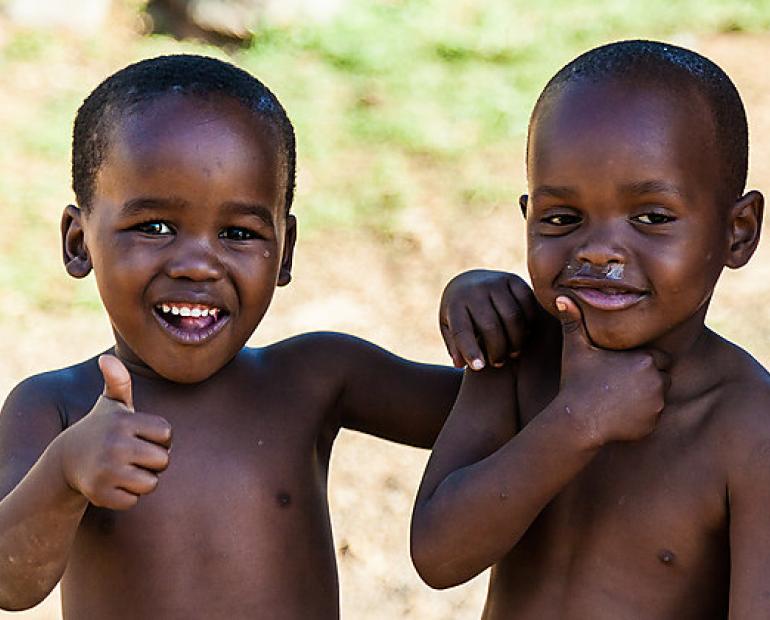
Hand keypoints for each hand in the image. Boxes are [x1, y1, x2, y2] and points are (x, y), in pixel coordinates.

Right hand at [56, 355, 171, 509]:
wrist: (66, 460)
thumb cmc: (99, 429)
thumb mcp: (110, 405)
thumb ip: (118, 381)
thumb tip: (107, 359)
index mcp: (124, 422)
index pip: (167, 434)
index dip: (159, 438)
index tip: (141, 436)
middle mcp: (116, 445)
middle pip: (163, 460)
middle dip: (153, 461)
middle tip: (133, 456)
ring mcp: (108, 471)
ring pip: (151, 483)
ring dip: (141, 480)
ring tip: (123, 469)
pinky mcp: (102, 494)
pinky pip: (134, 500)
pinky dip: (127, 496)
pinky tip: (112, 483)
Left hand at [439, 270, 536, 369]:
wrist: (469, 280)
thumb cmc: (459, 312)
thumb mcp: (449, 326)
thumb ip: (454, 345)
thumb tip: (461, 364)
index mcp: (455, 303)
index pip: (462, 330)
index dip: (471, 351)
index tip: (479, 367)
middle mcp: (475, 290)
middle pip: (491, 326)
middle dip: (497, 350)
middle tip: (498, 362)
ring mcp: (495, 282)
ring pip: (513, 317)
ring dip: (516, 340)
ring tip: (513, 353)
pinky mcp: (513, 279)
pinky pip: (527, 304)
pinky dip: (529, 322)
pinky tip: (525, 334)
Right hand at [555, 296, 669, 445]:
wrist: (577, 421)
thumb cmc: (576, 382)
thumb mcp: (575, 349)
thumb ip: (573, 321)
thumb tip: (560, 297)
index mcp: (644, 358)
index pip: (659, 358)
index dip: (643, 361)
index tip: (623, 367)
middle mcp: (656, 380)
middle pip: (662, 377)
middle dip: (648, 379)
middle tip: (621, 384)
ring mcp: (657, 404)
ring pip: (659, 397)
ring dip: (647, 397)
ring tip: (619, 399)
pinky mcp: (653, 423)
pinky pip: (654, 416)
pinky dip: (642, 416)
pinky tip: (619, 415)